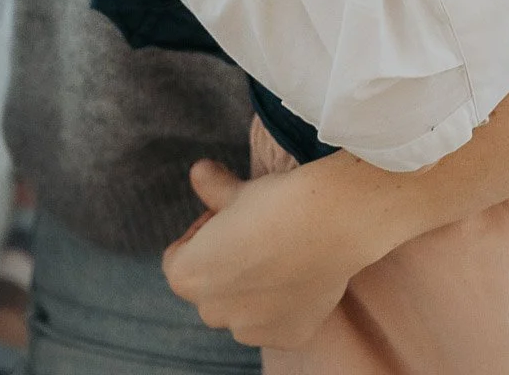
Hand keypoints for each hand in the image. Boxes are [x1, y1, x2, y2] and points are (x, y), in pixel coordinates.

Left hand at [162, 155, 397, 349]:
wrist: (329, 221)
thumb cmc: (277, 201)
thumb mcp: (237, 190)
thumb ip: (212, 188)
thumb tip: (199, 172)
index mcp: (189, 275)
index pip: (179, 259)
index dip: (202, 234)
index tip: (228, 217)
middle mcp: (213, 311)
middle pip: (210, 289)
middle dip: (225, 267)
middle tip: (256, 235)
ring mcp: (251, 330)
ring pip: (242, 312)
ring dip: (253, 291)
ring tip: (282, 255)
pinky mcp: (287, 336)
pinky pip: (276, 324)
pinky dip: (285, 306)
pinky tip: (301, 275)